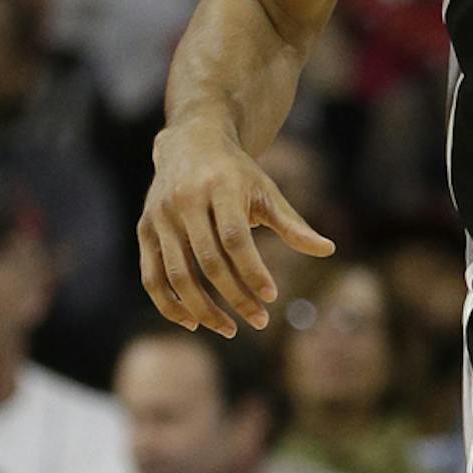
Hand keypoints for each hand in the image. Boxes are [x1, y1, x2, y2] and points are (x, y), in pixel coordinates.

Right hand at [138, 121, 332, 337]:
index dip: (252, 270)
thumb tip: (328, 250)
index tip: (272, 296)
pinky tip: (193, 323)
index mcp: (220, 187)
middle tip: (260, 321)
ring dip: (203, 309)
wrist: (190, 142)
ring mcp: (160, 217)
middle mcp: (185, 201)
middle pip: (209, 260)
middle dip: (235, 296)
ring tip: (230, 329)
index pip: (235, 237)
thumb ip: (293, 224)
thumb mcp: (267, 192)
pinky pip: (152, 277)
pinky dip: (169, 305)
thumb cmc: (237, 173)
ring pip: (178, 274)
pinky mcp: (144, 230)